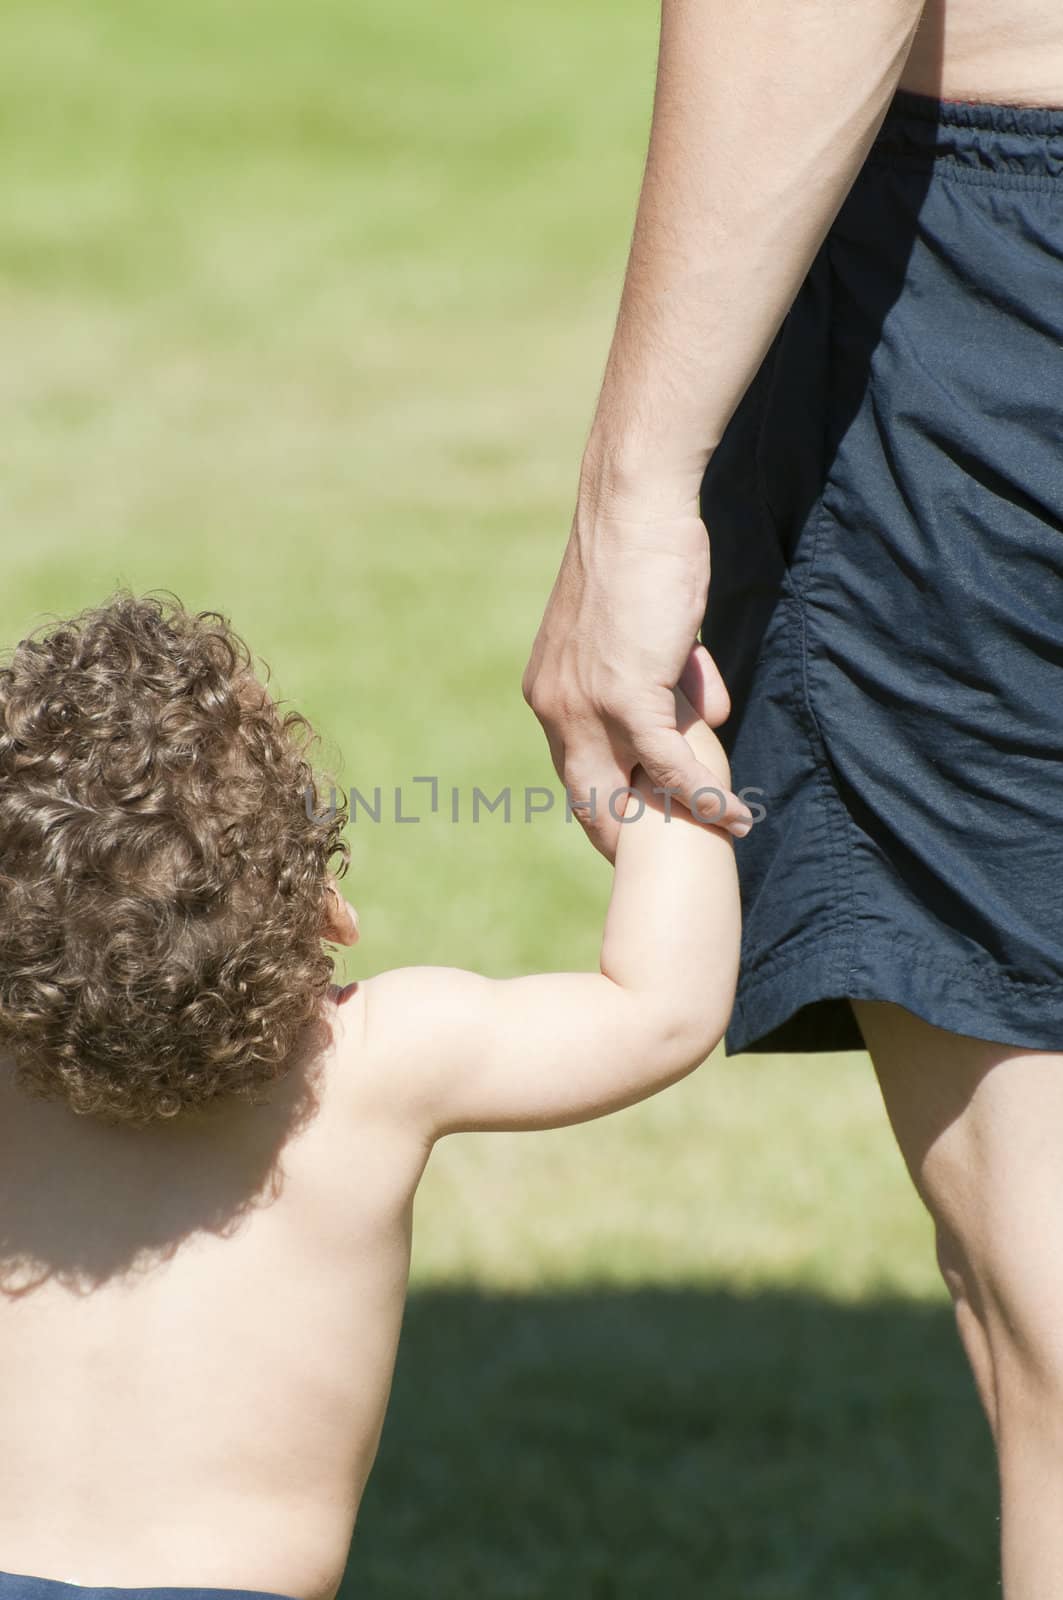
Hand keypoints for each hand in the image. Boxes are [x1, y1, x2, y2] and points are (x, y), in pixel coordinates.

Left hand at [522, 503, 753, 863]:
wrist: (632, 509)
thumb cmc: (644, 557)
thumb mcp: (646, 631)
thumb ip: (668, 679)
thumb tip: (705, 713)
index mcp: (548, 692)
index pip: (572, 769)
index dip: (603, 807)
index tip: (634, 835)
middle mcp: (556, 706)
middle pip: (588, 797)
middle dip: (625, 837)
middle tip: (664, 867)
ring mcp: (588, 705)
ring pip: (631, 789)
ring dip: (678, 822)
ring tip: (717, 838)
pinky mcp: (626, 696)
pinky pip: (667, 766)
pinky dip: (703, 797)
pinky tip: (734, 817)